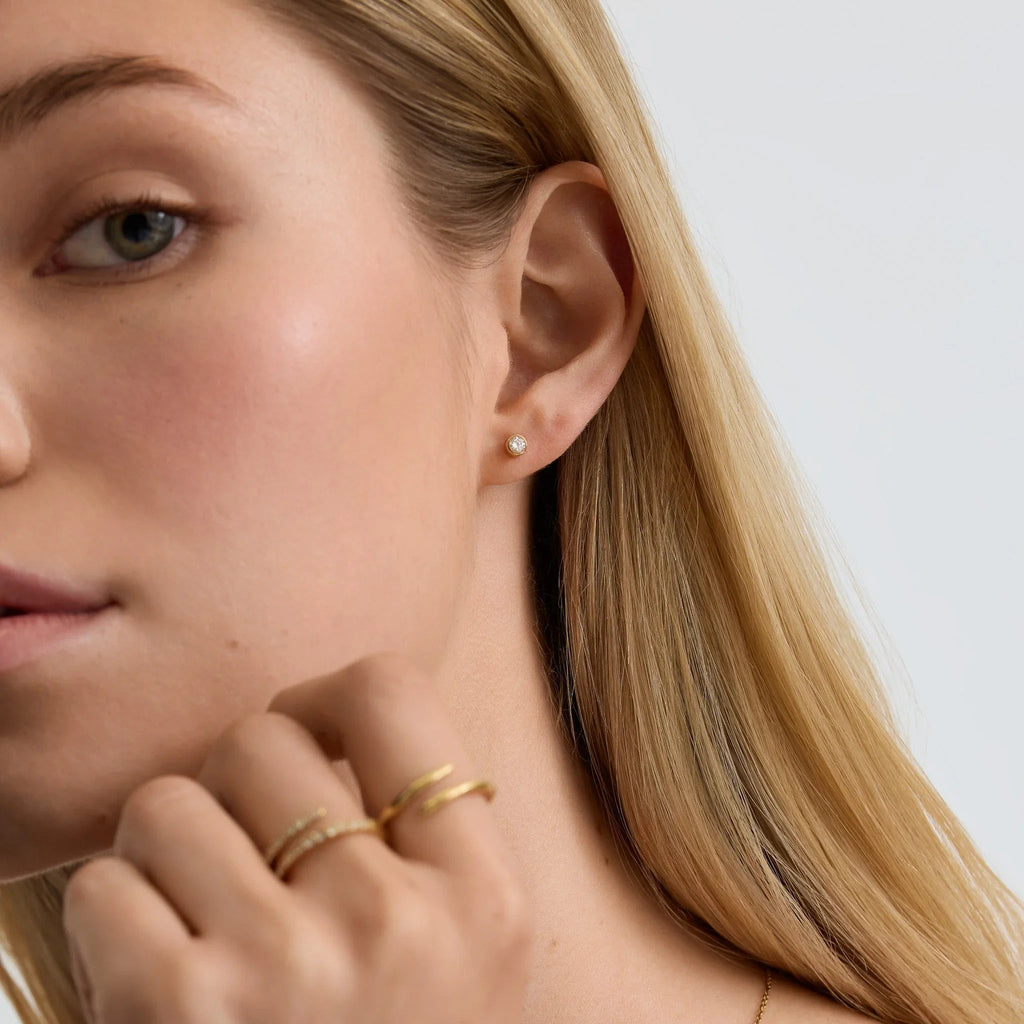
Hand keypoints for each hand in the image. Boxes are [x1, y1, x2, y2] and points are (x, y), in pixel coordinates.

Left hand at [62, 653, 531, 1023]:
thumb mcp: (466, 955)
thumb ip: (417, 839)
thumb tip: (316, 724)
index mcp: (482, 895)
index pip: (390, 692)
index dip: (325, 699)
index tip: (307, 740)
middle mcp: (395, 921)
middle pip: (260, 737)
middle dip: (234, 786)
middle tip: (246, 858)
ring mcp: (286, 968)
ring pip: (166, 802)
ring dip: (165, 856)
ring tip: (200, 926)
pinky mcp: (179, 1015)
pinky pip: (103, 887)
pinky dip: (112, 926)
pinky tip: (158, 985)